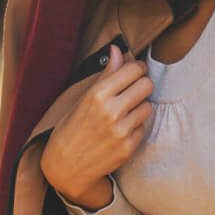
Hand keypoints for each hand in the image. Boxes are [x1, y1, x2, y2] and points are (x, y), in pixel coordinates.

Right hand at [40, 46, 153, 209]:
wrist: (66, 166)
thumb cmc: (71, 127)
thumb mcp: (83, 98)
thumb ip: (105, 75)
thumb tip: (116, 49)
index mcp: (97, 95)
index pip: (133, 70)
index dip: (138, 68)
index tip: (136, 71)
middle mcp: (111, 111)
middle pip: (147, 85)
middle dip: (142, 85)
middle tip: (134, 89)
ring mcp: (121, 131)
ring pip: (148, 107)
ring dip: (139, 107)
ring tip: (125, 112)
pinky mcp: (128, 148)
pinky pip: (143, 128)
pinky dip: (135, 127)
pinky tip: (121, 130)